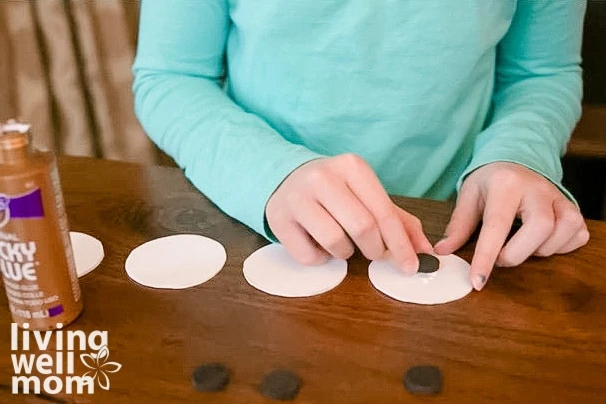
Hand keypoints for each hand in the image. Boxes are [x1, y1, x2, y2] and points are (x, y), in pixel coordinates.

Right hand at [266, 154, 432, 271]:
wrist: (286, 180)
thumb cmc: (335, 192)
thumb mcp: (366, 196)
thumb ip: (398, 221)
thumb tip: (425, 251)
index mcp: (351, 166)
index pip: (383, 211)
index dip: (400, 244)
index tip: (410, 266)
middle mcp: (323, 177)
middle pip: (362, 227)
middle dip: (375, 249)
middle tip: (373, 253)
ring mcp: (298, 197)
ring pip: (335, 242)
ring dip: (345, 253)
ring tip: (341, 243)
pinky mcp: (279, 219)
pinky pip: (309, 255)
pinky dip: (320, 259)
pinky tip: (318, 245)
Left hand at [435, 162, 589, 290]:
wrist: (515, 162)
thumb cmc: (490, 182)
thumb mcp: (469, 197)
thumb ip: (458, 226)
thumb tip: (442, 252)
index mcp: (506, 184)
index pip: (497, 225)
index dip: (486, 256)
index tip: (478, 280)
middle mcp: (538, 189)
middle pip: (539, 228)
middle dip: (516, 253)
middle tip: (499, 257)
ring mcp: (560, 198)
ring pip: (562, 233)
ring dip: (538, 250)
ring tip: (519, 245)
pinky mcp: (574, 208)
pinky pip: (577, 236)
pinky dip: (560, 247)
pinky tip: (541, 242)